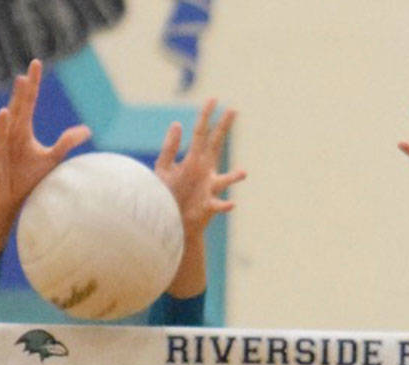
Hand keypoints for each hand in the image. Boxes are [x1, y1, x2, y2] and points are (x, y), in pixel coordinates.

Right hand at [0, 61, 89, 253]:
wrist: (9, 200)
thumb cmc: (26, 176)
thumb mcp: (50, 158)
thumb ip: (66, 142)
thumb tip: (88, 130)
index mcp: (22, 129)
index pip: (29, 101)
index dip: (33, 84)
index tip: (36, 64)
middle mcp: (8, 134)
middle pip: (16, 112)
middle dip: (19, 97)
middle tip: (23, 79)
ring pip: (0, 133)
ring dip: (2, 124)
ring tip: (6, 112)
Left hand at [155, 100, 245, 240]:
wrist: (171, 221)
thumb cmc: (168, 196)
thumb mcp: (164, 168)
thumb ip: (170, 147)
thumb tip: (177, 123)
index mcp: (195, 160)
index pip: (201, 132)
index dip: (206, 116)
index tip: (214, 99)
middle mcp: (205, 171)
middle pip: (216, 145)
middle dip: (223, 128)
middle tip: (234, 110)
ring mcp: (208, 188)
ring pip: (224, 180)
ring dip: (234, 177)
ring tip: (244, 173)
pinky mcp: (207, 206)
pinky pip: (218, 205)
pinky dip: (225, 205)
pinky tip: (232, 203)